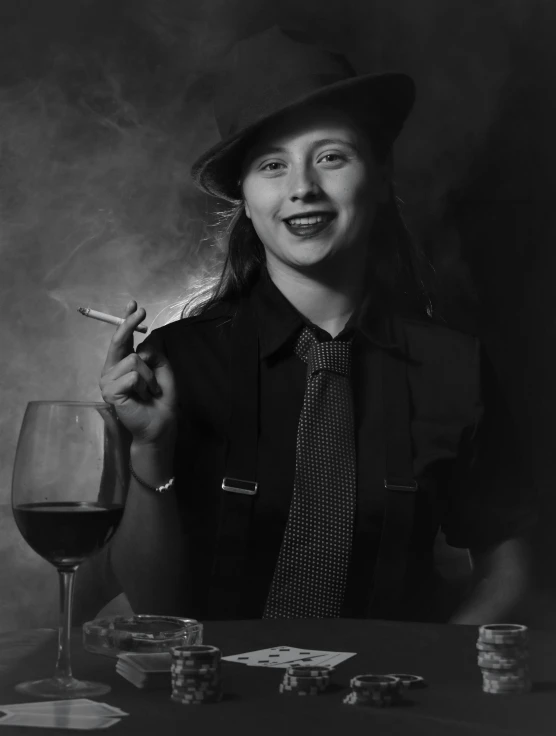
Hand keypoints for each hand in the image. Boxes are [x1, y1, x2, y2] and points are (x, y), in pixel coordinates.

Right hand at [99, 301, 176, 444]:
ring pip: (132, 359)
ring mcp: (108, 381)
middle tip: (139, 311)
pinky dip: (144, 384)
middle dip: (128, 324)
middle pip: (118, 341)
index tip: (133, 305)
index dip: (126, 321)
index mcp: (124, 364)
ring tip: (150, 390)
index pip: (123, 339)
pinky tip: (143, 396)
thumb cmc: (161, 400)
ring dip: (149, 375)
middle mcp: (113, 370)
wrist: (160, 425)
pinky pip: (131, 375)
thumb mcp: (163, 371)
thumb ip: (155, 355)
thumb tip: (144, 342)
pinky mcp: (110, 392)